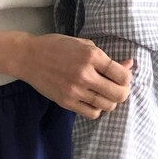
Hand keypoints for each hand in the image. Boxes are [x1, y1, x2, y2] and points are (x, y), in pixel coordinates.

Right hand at [11, 31, 132, 117]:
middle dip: (123, 92)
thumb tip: (129, 65)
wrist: (28, 57)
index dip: (127, 78)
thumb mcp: (84, 45)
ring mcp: (75, 91)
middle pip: (119, 94)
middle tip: (117, 88)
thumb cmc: (57, 47)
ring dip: (110, 101)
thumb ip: (107, 58)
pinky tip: (92, 100)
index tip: (122, 77)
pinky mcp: (66, 102)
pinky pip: (92, 113)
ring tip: (103, 94)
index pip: (123, 76)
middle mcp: (85, 75)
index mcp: (92, 56)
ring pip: (107, 106)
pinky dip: (96, 109)